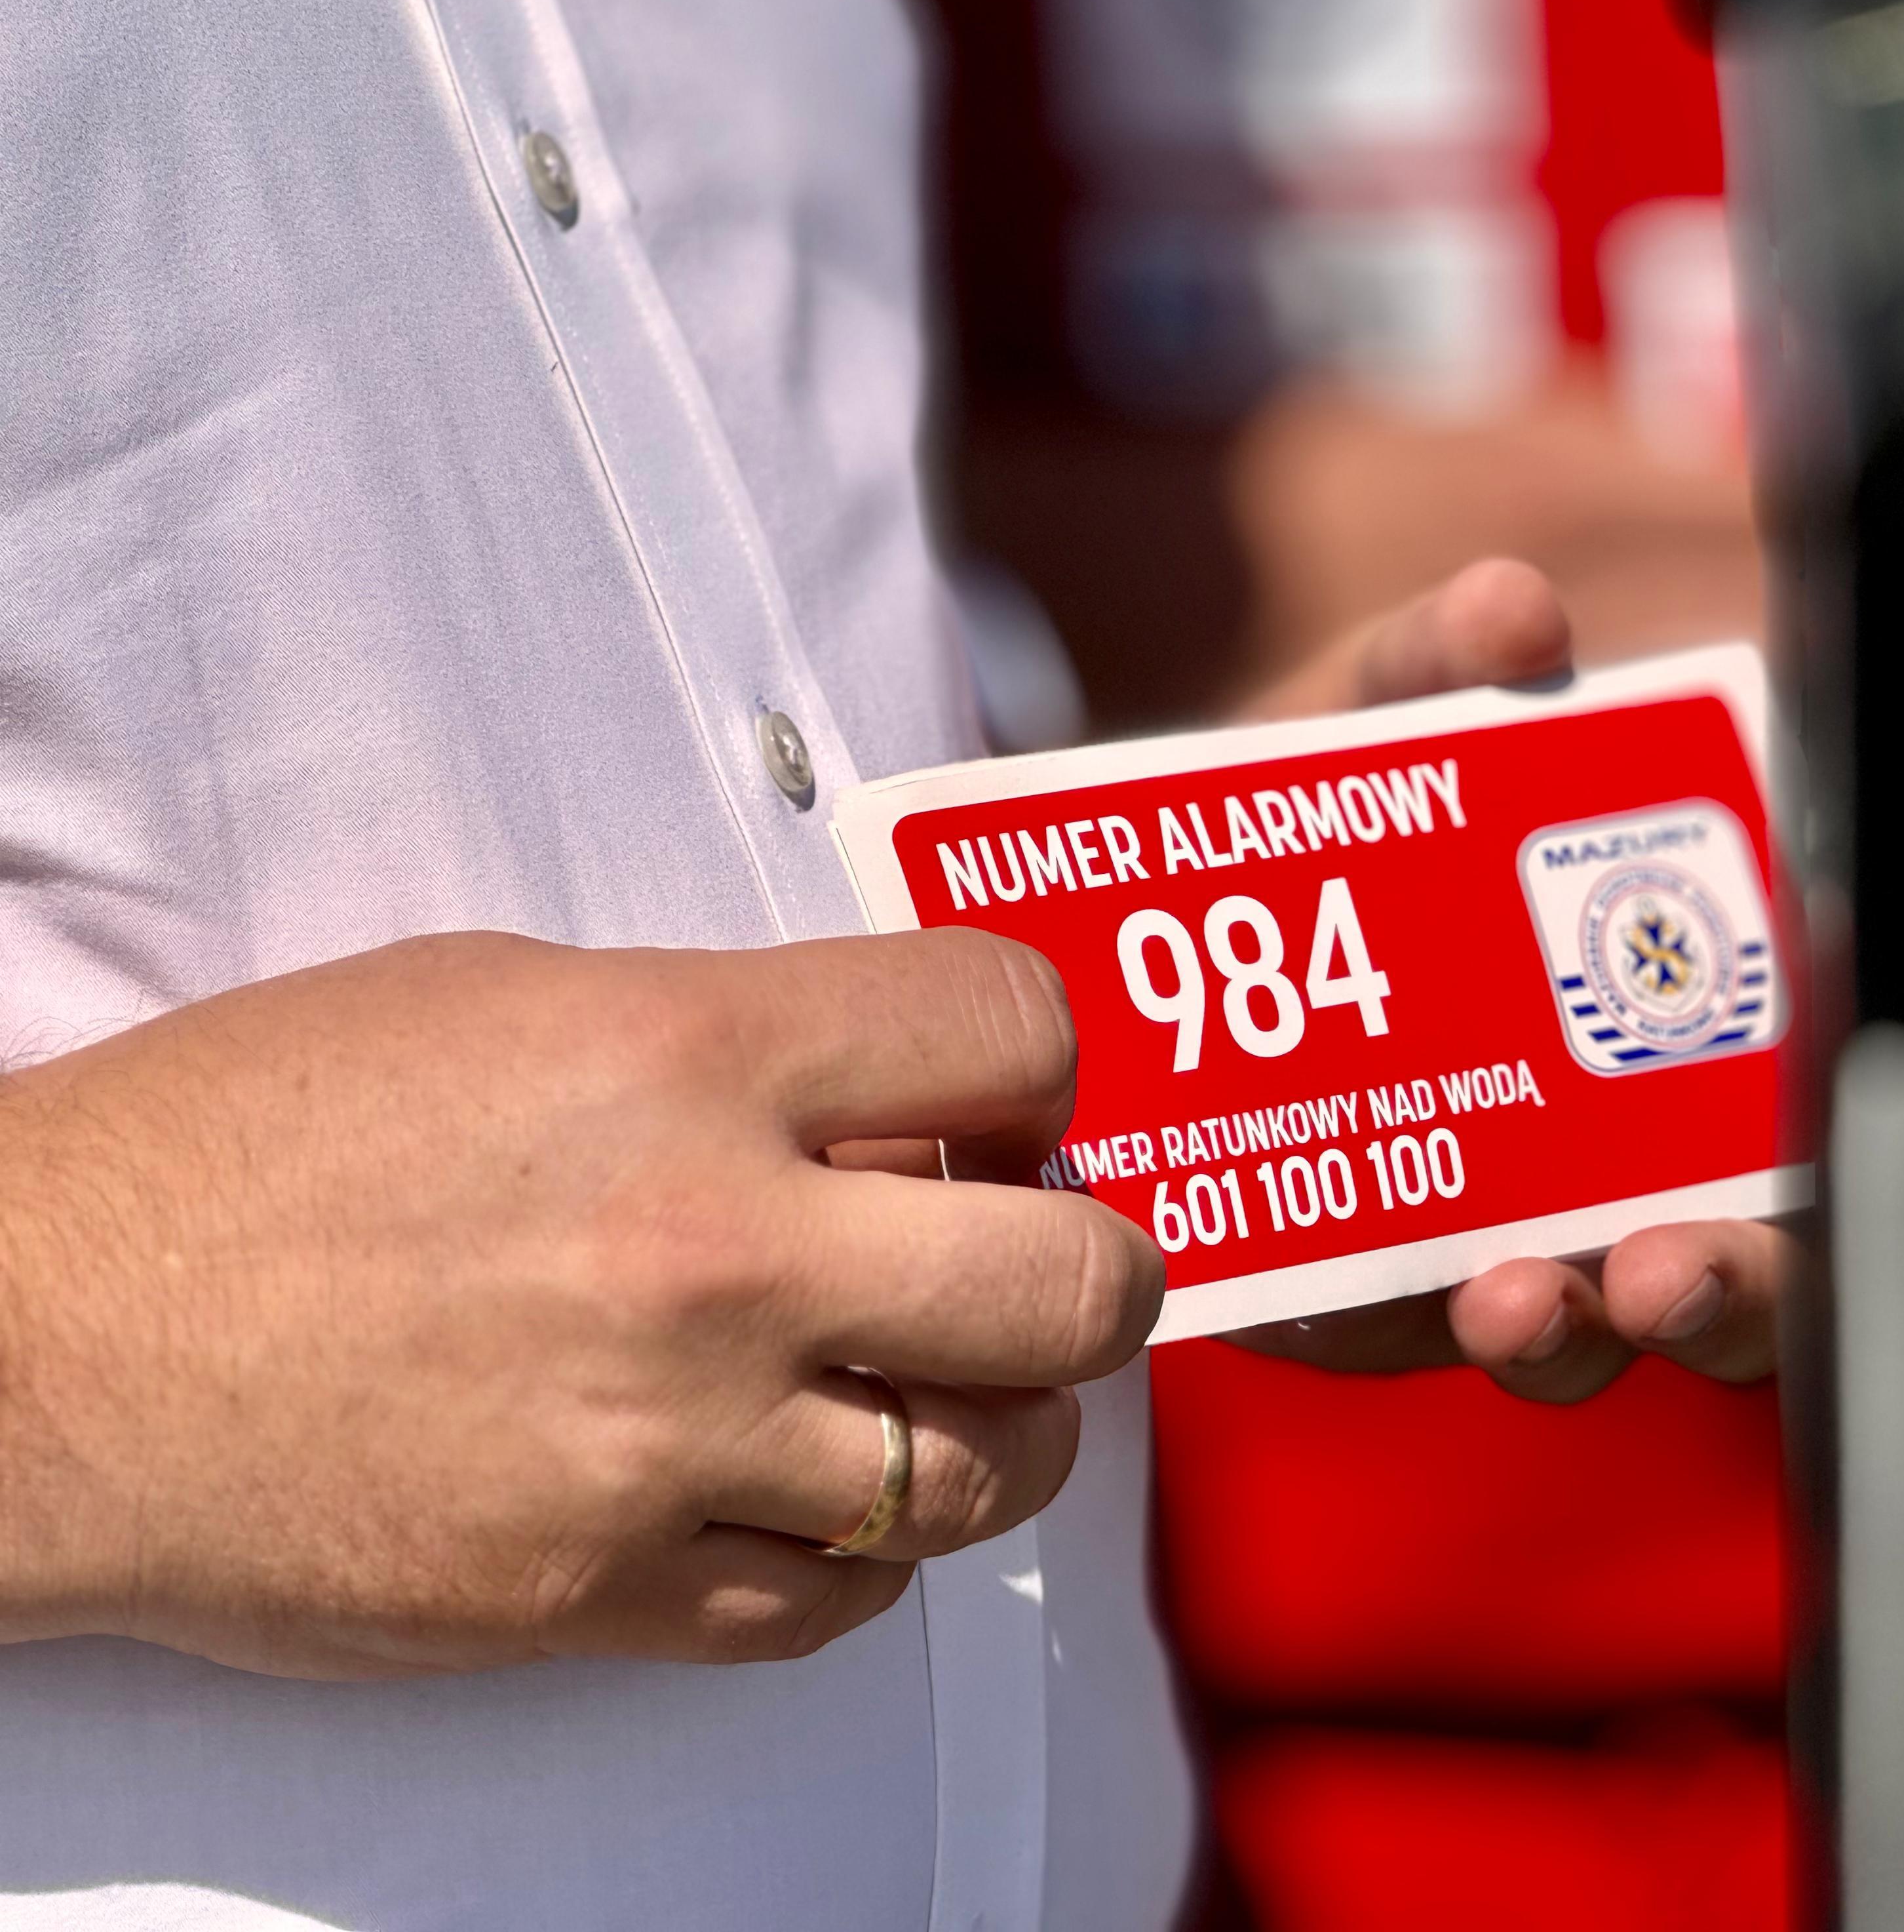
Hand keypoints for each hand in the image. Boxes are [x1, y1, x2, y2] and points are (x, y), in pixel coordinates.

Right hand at [0, 930, 1159, 1679]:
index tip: (1010, 1095)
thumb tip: (898, 1100)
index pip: (1010, 1029)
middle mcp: (711, 1254)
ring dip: (1003, 1423)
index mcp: (685, 1057)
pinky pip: (843, 1602)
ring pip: (990, 1469)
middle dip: (1101, 1269)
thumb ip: (734, 1037)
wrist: (51, 1343)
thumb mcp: (511, 1000)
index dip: (1037, 1059)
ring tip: (943, 1380)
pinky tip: (814, 1487)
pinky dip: (863, 1550)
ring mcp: (670, 1445)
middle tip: (1053, 1259)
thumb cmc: (252, 1148)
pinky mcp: (608, 1595)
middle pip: (1073, 1285)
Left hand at [1228, 557, 1792, 1399]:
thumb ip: (1448, 662)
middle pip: (1680, 1293)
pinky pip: (1345, 1323)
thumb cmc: (1339, 795)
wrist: (1163, 863)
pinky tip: (1308, 1299)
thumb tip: (1513, 611)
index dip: (1766, 1233)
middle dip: (1680, 1299)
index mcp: (1662, 1055)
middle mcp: (1592, 1173)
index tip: (1735, 1211)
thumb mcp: (1388, 719)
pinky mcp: (1318, 1270)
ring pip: (1534, 1334)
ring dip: (1534, 1329)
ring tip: (1502, 1298)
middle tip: (1632, 1277)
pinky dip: (1337, 1313)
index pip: (1774, 1180)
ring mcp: (1462, 1235)